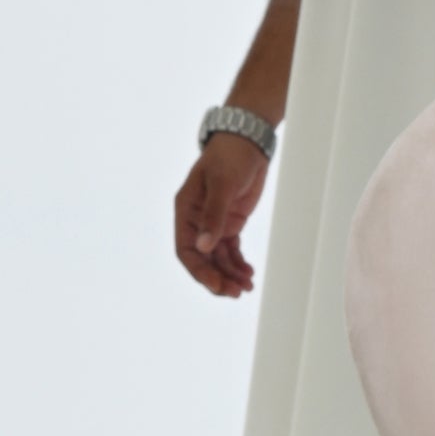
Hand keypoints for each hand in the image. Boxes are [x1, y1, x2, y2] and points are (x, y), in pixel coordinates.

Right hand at [174, 134, 267, 298]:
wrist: (247, 143)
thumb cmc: (229, 157)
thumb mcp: (222, 184)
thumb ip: (214, 216)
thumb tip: (204, 248)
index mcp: (186, 211)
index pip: (186, 249)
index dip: (199, 270)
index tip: (216, 285)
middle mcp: (196, 221)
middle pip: (202, 259)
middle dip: (217, 277)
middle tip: (235, 292)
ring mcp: (213, 223)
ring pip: (218, 258)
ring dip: (230, 274)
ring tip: (246, 287)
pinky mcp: (230, 223)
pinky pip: (231, 250)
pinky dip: (238, 263)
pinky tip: (248, 273)